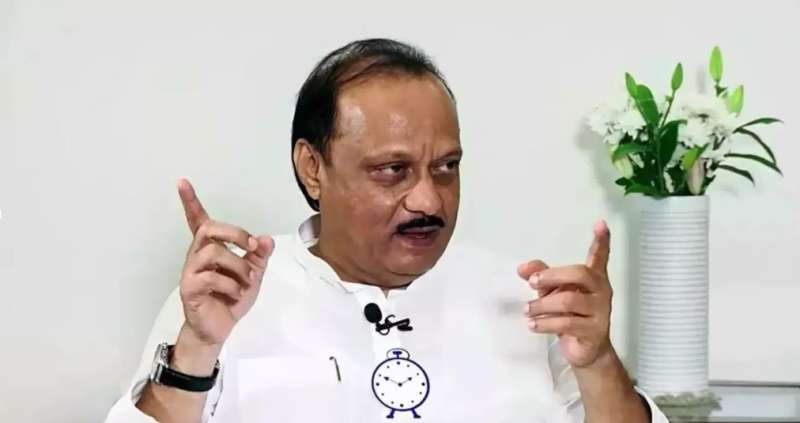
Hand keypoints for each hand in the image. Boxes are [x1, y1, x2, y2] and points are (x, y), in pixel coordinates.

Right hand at [176, 178, 273, 348]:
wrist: (219, 328)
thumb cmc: (231, 298)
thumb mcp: (253, 275)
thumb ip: (259, 257)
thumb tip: (266, 239)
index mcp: (209, 248)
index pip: (198, 220)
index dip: (190, 202)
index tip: (182, 182)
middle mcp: (197, 255)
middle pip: (209, 229)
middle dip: (235, 233)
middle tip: (251, 247)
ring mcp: (190, 272)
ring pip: (213, 252)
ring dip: (238, 266)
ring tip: (247, 281)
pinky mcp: (190, 289)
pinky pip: (210, 277)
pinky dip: (231, 285)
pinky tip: (235, 294)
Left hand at [518, 220, 612, 368]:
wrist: (587, 351)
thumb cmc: (571, 316)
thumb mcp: (553, 293)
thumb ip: (541, 277)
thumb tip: (521, 268)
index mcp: (594, 279)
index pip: (599, 257)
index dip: (601, 241)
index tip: (601, 224)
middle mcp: (601, 291)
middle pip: (580, 273)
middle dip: (552, 276)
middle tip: (532, 283)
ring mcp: (600, 311)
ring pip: (569, 300)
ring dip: (542, 305)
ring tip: (528, 310)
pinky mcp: (594, 331)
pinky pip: (567, 323)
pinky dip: (545, 323)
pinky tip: (533, 325)